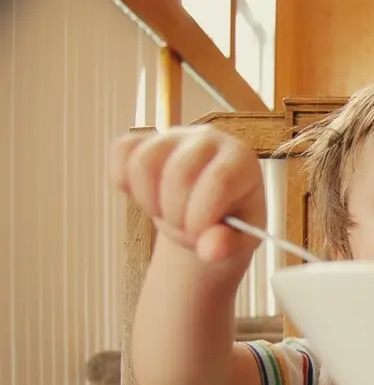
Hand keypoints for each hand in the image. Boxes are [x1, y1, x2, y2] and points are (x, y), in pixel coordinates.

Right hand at [109, 125, 265, 263]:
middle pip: (179, 173)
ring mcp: (174, 135)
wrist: (206, 211)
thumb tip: (210, 249)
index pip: (218, 181)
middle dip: (176, 214)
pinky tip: (146, 197)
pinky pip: (122, 151)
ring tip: (166, 213)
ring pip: (144, 162)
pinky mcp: (144, 139)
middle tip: (184, 228)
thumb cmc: (229, 222)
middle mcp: (209, 139)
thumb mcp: (239, 240)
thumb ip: (229, 245)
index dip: (201, 216)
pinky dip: (124, 181)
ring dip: (149, 201)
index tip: (198, 235)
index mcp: (241, 160)